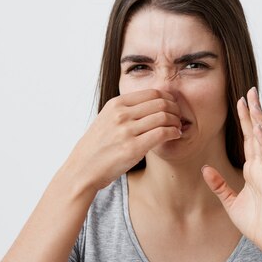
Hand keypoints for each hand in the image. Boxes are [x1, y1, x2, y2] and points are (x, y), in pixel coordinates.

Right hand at [64, 89, 181, 190]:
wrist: (83, 169)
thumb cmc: (97, 146)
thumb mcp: (107, 119)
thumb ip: (126, 110)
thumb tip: (153, 103)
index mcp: (116, 104)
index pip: (152, 93)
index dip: (168, 98)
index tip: (173, 107)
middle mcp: (121, 115)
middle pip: (161, 103)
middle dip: (175, 109)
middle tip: (179, 118)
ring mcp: (126, 131)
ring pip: (164, 117)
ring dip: (176, 122)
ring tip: (177, 128)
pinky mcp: (133, 148)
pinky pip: (162, 134)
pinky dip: (174, 133)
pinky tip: (175, 136)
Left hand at [202, 87, 261, 255]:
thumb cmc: (254, 221)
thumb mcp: (229, 200)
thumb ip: (218, 184)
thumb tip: (204, 168)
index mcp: (254, 169)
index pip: (249, 138)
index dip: (245, 119)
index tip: (240, 101)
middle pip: (259, 134)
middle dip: (255, 112)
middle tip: (250, 91)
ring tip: (255, 105)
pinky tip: (260, 131)